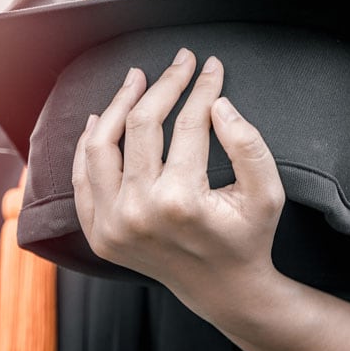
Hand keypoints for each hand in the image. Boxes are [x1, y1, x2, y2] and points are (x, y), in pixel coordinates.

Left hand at [72, 47, 285, 321]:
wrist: (220, 289)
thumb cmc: (246, 238)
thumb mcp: (267, 194)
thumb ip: (248, 144)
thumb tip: (217, 104)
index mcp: (180, 201)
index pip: (188, 124)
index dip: (201, 88)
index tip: (210, 66)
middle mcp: (138, 212)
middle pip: (141, 125)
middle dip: (163, 84)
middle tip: (178, 61)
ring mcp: (111, 224)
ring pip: (101, 145)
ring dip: (118, 104)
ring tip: (135, 79)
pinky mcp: (98, 232)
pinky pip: (82, 177)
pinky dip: (88, 144)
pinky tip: (100, 118)